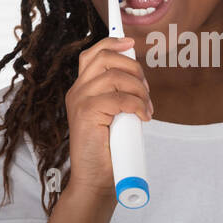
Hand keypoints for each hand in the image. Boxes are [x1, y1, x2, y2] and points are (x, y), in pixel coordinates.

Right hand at [63, 36, 152, 203]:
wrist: (95, 181)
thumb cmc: (108, 152)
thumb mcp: (115, 117)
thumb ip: (119, 97)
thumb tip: (138, 79)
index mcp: (81, 90)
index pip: (91, 55)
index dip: (110, 43)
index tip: (129, 41)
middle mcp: (77, 91)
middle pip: (104, 58)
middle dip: (133, 67)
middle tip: (145, 90)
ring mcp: (79, 101)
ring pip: (114, 76)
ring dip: (139, 90)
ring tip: (146, 109)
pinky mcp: (86, 113)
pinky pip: (118, 97)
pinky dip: (136, 104)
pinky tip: (142, 116)